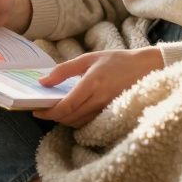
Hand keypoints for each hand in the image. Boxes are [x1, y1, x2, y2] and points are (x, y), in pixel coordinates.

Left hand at [32, 48, 165, 127]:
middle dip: (52, 117)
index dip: (48, 112)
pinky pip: (88, 122)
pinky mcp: (110, 114)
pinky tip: (71, 111)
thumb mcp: (88, 58)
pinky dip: (76, 120)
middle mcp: (98, 99)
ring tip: (54, 110)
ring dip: (63, 119)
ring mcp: (105, 109)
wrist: (145, 68)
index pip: (66, 106)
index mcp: (92, 84)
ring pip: (78, 122)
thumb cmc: (116, 61)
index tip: (36, 110)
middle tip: (41, 110)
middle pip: (69, 117)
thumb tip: (43, 81)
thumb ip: (64, 70)